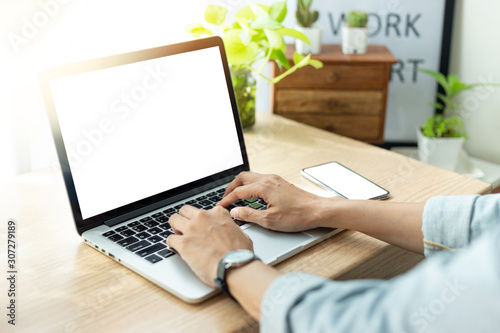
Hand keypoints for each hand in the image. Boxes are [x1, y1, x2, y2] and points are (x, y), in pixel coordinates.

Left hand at [166, 205, 252, 286]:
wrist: (234, 267)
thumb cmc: (240, 254)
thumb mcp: (241, 234)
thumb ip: (231, 228)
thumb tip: (229, 230)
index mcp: (218, 213)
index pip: (203, 210)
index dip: (201, 220)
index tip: (201, 226)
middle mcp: (203, 218)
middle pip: (184, 210)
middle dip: (184, 218)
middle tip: (186, 228)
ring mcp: (191, 229)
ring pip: (173, 219)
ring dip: (175, 228)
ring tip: (178, 236)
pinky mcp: (183, 243)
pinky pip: (169, 239)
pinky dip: (172, 243)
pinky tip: (176, 248)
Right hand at [217, 172, 334, 231]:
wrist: (318, 210)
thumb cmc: (297, 216)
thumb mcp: (269, 220)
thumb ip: (249, 215)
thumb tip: (235, 212)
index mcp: (263, 187)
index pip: (238, 192)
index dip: (227, 200)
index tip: (220, 207)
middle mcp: (268, 179)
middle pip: (242, 178)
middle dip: (230, 188)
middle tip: (224, 199)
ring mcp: (275, 179)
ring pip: (251, 176)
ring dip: (240, 185)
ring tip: (235, 196)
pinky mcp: (280, 182)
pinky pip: (259, 179)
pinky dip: (250, 185)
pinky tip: (250, 195)